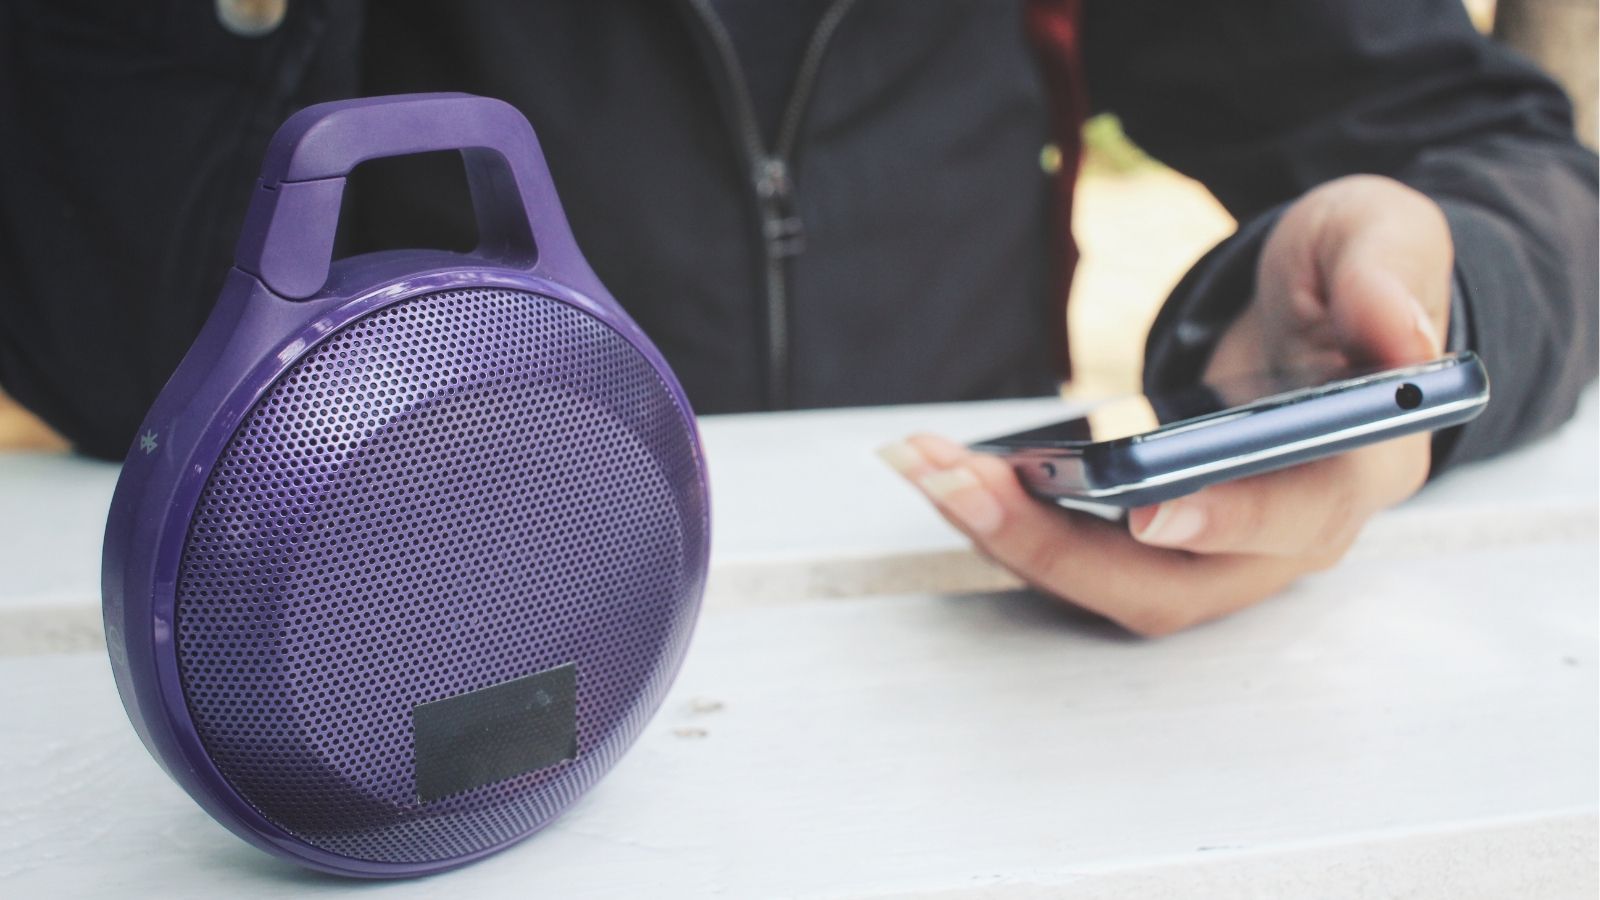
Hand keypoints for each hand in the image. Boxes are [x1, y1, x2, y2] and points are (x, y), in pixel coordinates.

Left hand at [884, 174, 1452, 635]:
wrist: (1318, 312)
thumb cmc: (1352, 275)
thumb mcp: (1379, 236)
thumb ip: (1385, 275)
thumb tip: (1401, 336)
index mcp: (1363, 466)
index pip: (1301, 514)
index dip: (1229, 519)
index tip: (1148, 509)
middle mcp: (1291, 534)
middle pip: (1172, 584)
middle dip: (1055, 545)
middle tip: (958, 479)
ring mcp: (1222, 549)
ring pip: (1112, 584)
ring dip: (1010, 539)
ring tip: (925, 467)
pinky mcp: (1163, 540)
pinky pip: (1083, 557)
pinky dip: (1009, 523)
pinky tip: (944, 469)